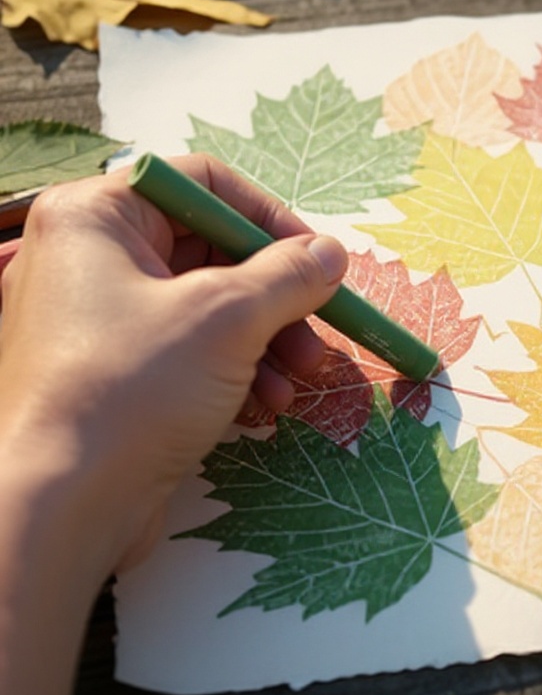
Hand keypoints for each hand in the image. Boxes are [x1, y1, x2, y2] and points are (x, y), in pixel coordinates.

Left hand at [0, 154, 347, 573]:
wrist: (57, 509)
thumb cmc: (131, 389)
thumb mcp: (227, 318)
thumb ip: (289, 275)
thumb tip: (331, 252)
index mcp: (96, 218)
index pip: (201, 184)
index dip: (267, 216)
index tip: (314, 257)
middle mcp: (91, 260)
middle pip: (211, 250)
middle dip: (277, 294)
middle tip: (319, 326)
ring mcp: (99, 321)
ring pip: (208, 308)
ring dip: (268, 338)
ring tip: (302, 375)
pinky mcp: (114, 375)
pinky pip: (189, 352)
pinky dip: (235, 371)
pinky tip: (267, 405)